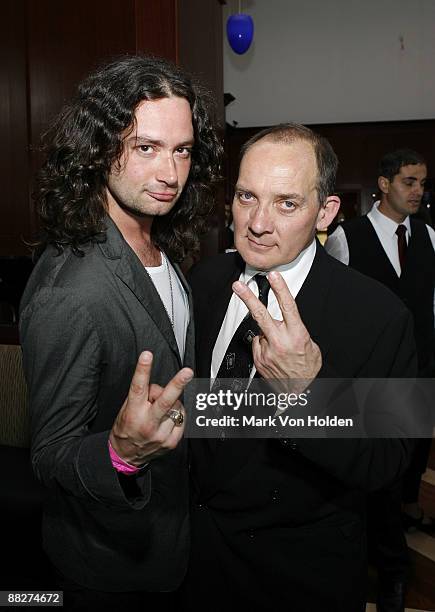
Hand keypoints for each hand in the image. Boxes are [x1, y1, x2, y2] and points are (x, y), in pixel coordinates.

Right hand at [109, 351, 192, 465]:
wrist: (126, 456)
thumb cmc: (126, 428)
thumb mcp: (127, 408)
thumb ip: (143, 396)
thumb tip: (160, 387)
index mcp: (134, 412)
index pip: (138, 387)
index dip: (143, 370)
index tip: (147, 355)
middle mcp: (147, 423)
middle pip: (165, 401)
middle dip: (178, 384)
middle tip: (187, 372)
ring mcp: (161, 434)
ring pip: (177, 408)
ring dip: (173, 403)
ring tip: (162, 410)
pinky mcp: (171, 442)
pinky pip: (182, 420)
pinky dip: (178, 415)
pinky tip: (168, 419)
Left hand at [232, 271, 321, 390]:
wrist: (297, 392)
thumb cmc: (306, 369)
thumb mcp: (310, 345)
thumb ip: (296, 331)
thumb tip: (287, 322)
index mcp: (296, 335)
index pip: (288, 307)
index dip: (280, 289)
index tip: (273, 276)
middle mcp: (280, 342)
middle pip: (261, 315)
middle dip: (248, 298)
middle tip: (238, 286)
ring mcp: (267, 351)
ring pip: (261, 332)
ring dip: (267, 334)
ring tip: (278, 347)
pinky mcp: (259, 359)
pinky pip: (258, 345)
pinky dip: (263, 346)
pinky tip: (272, 354)